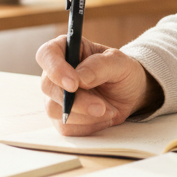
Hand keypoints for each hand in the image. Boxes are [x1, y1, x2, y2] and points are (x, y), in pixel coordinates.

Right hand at [36, 36, 163, 135]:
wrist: (129, 94)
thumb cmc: (122, 72)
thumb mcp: (119, 63)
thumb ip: (99, 66)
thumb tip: (79, 78)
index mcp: (67, 49)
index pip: (47, 54)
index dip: (55, 69)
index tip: (74, 84)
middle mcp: (56, 73)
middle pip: (48, 86)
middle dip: (77, 100)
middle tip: (101, 107)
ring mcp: (55, 96)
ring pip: (55, 110)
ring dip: (85, 114)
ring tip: (109, 109)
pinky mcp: (61, 117)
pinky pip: (66, 127)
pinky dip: (88, 125)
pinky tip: (103, 117)